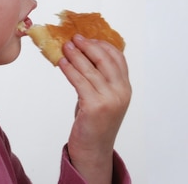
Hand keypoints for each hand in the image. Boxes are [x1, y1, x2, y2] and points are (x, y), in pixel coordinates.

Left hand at [59, 34, 130, 183]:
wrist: (93, 150)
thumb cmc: (95, 122)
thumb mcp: (102, 97)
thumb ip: (98, 78)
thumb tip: (81, 53)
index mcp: (125, 88)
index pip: (117, 57)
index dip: (102, 44)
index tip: (88, 37)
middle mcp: (121, 92)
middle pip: (105, 59)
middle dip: (88, 45)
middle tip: (74, 37)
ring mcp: (109, 99)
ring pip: (90, 69)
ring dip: (75, 54)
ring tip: (65, 46)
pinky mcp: (95, 106)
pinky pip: (79, 81)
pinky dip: (70, 69)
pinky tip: (62, 63)